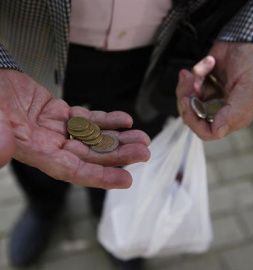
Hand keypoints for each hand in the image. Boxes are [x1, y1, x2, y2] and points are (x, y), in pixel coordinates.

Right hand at [0, 69, 149, 187]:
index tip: (126, 180)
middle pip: (91, 154)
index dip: (100, 176)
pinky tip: (125, 120)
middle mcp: (52, 145)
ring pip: (95, 137)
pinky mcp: (64, 114)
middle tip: (144, 152)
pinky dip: (108, 119)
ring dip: (119, 138)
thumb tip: (1, 154)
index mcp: (37, 152)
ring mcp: (60, 129)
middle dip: (118, 155)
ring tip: (142, 138)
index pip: (73, 171)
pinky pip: (90, 119)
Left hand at [176, 41, 252, 139]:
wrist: (244, 39)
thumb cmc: (252, 62)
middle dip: (187, 100)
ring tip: (197, 71)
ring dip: (188, 85)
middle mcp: (220, 112)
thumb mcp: (250, 85)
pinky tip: (206, 64)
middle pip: (192, 118)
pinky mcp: (201, 89)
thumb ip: (236, 110)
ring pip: (186, 104)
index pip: (208, 132)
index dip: (194, 121)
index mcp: (234, 117)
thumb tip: (218, 131)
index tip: (189, 102)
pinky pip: (186, 88)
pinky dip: (192, 75)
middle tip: (191, 83)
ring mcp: (208, 100)